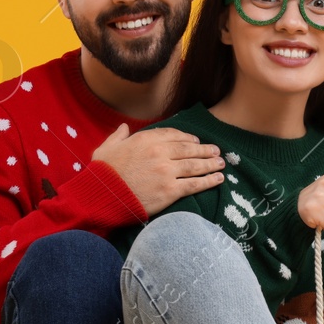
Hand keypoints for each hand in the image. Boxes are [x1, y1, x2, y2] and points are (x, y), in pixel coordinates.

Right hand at [92, 125, 223, 214]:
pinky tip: (218, 179)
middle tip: (215, 151)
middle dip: (204, 150)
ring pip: (195, 166)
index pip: (173, 135)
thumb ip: (118, 136)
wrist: (101, 197)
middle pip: (189, 149)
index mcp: (145, 140)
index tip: (195, 140)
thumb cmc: (102, 174)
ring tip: (221, 163)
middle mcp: (159, 153)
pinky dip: (209, 181)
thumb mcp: (106, 149)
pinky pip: (195, 184)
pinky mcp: (170, 191)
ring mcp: (166, 172)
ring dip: (211, 164)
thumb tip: (123, 127)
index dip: (187, 137)